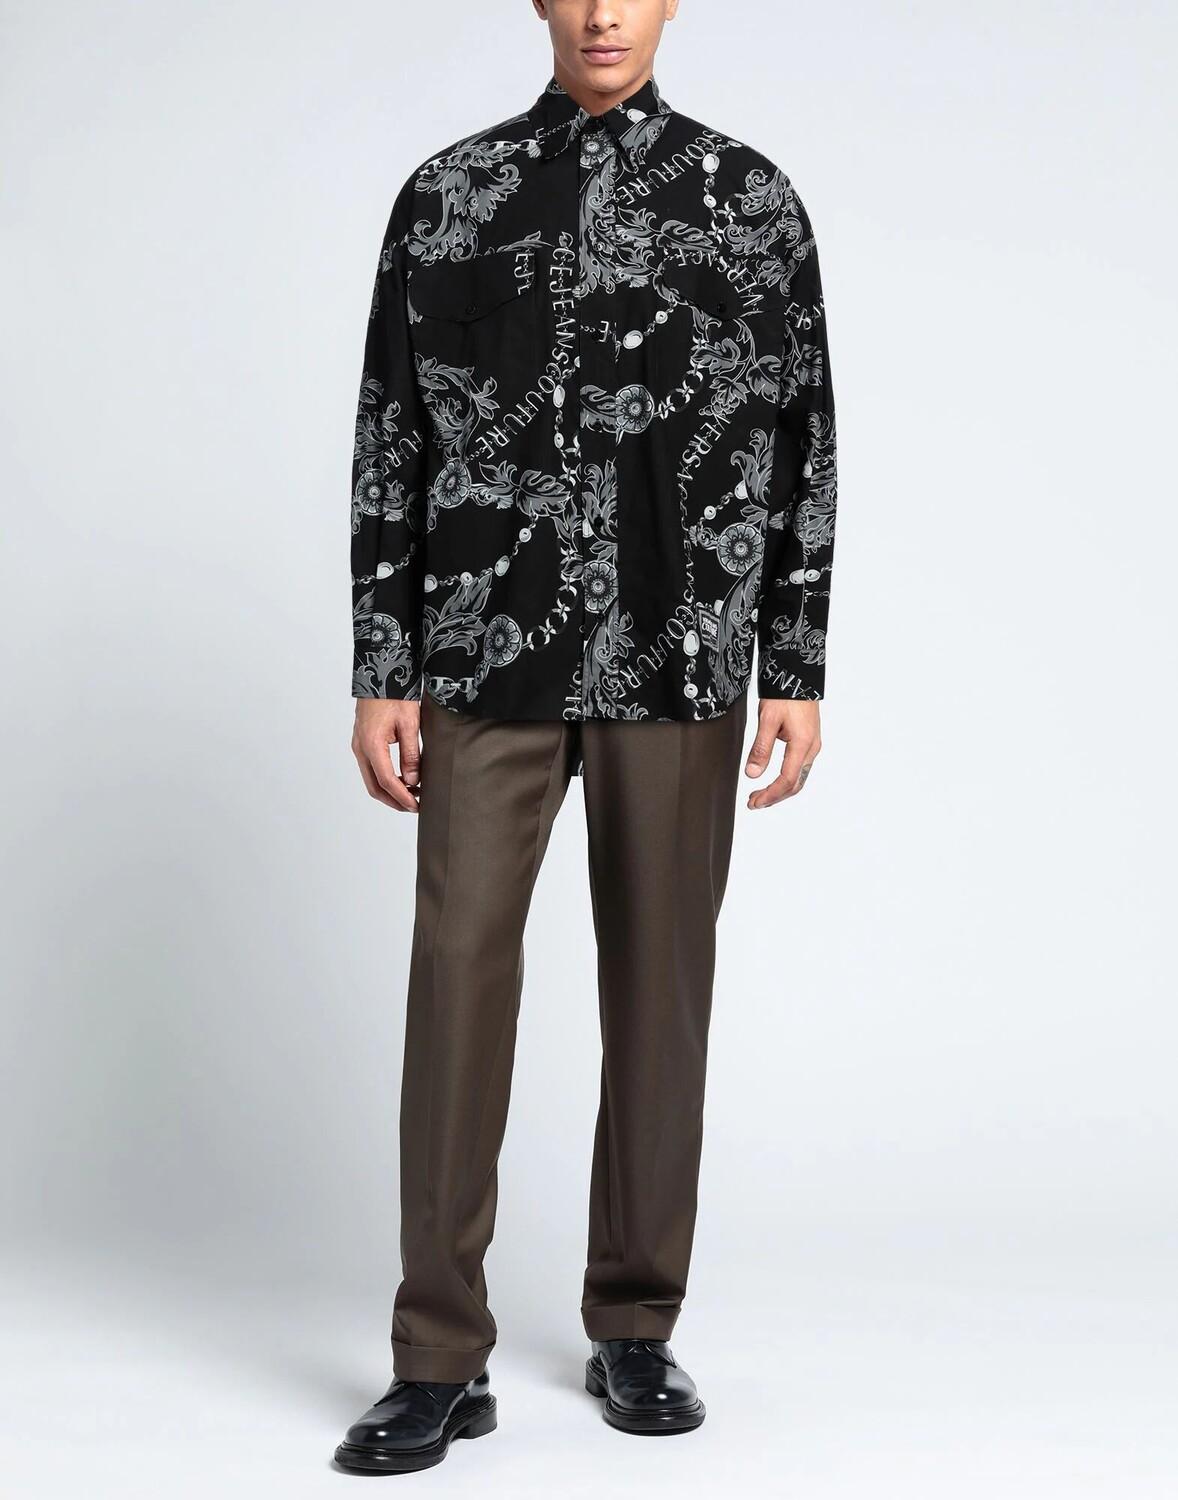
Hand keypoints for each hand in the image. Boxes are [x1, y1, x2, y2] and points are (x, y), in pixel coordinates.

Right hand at [352, 698, 421, 812]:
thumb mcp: (409, 723)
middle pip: (374, 786)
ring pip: (371, 779)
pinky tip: (401, 779)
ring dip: (389, 791)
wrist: (380, 672)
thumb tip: (412, 781)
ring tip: (412, 794)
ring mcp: (358, 745)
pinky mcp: (362, 741)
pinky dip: (384, 779)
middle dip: (394, 801)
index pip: (386, 781)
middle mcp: (360, 747)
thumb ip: (411, 754)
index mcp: (371, 744)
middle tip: (415, 806)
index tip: (416, 806)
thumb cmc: (395, 694)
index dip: (402, 797)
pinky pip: (370, 768)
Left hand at [744, 699, 821, 809]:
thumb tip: (752, 774)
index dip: (770, 795)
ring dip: (780, 790)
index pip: (787, 780)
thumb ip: (761, 748)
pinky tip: (773, 780)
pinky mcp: (808, 740)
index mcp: (803, 744)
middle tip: (753, 803)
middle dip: (774, 797)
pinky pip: (799, 768)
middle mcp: (811, 748)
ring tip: (760, 794)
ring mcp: (812, 745)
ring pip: (798, 777)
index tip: (754, 802)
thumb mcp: (768, 719)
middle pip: (795, 784)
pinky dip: (786, 779)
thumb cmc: (784, 693)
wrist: (798, 673)